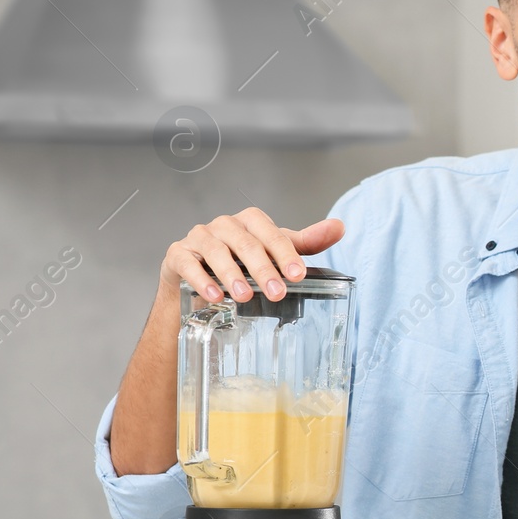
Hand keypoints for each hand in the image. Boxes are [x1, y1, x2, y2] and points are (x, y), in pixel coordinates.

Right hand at [162, 207, 343, 304]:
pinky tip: (215, 296)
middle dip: (262, 268)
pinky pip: (187, 263)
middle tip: (276, 292)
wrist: (200, 284)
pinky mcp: (177, 255)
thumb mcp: (276, 253)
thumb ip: (305, 242)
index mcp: (251, 222)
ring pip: (216, 251)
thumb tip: (339, 227)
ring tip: (245, 296)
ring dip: (231, 274)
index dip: (285, 253)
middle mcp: (225, 225)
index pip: (271, 233)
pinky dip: (201, 279)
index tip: (298, 275)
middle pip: (245, 243)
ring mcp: (199, 238)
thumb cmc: (243, 263)